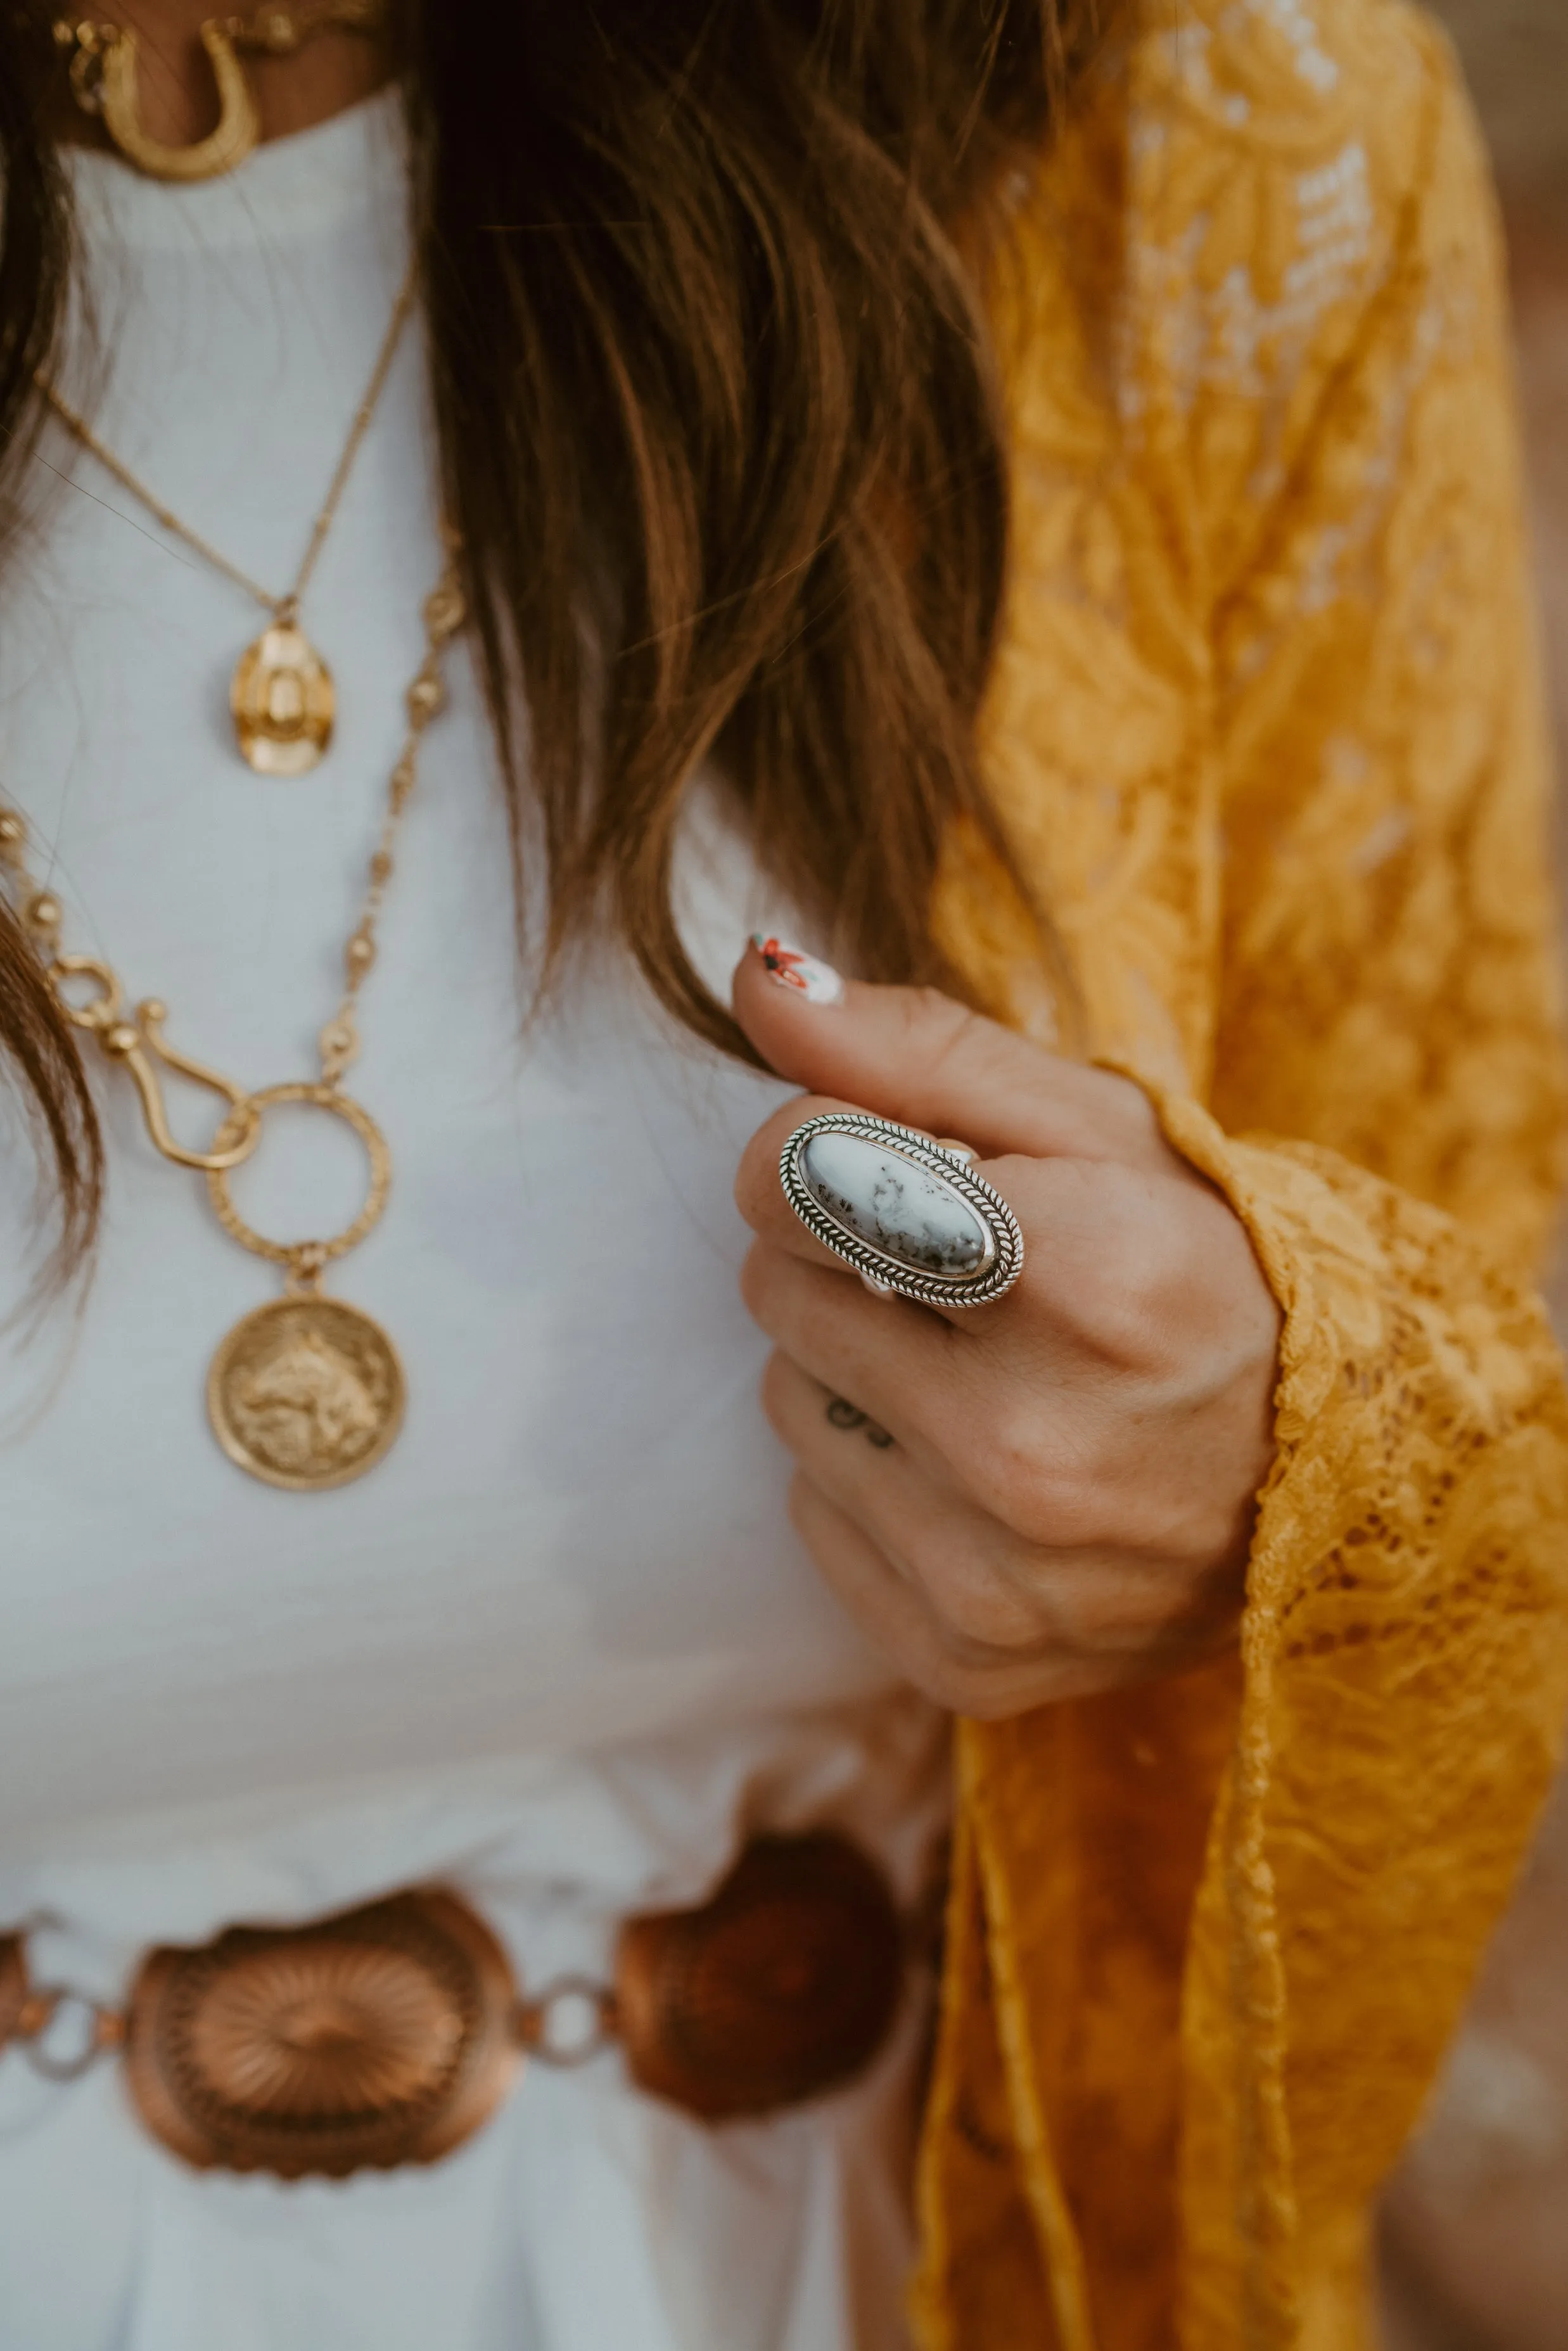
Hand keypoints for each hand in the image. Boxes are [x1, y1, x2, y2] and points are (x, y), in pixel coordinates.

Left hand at [733, 940, 1280, 1718]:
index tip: (881, 1158)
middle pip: (781, 1283)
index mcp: (1090, 1281)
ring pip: (786, 1399)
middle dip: (839, 1248)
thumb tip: (753, 980)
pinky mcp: (964, 1655)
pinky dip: (871, 1473)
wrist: (1330, 1470)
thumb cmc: (1206, 1264)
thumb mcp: (1097, 1124)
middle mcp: (1037, 1450)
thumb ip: (915, 1047)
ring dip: (852, 1360)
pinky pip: (814, 1515)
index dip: (817, 1144)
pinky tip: (976, 1463)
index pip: (804, 1172)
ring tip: (979, 1365)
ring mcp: (999, 1574)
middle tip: (954, 1266)